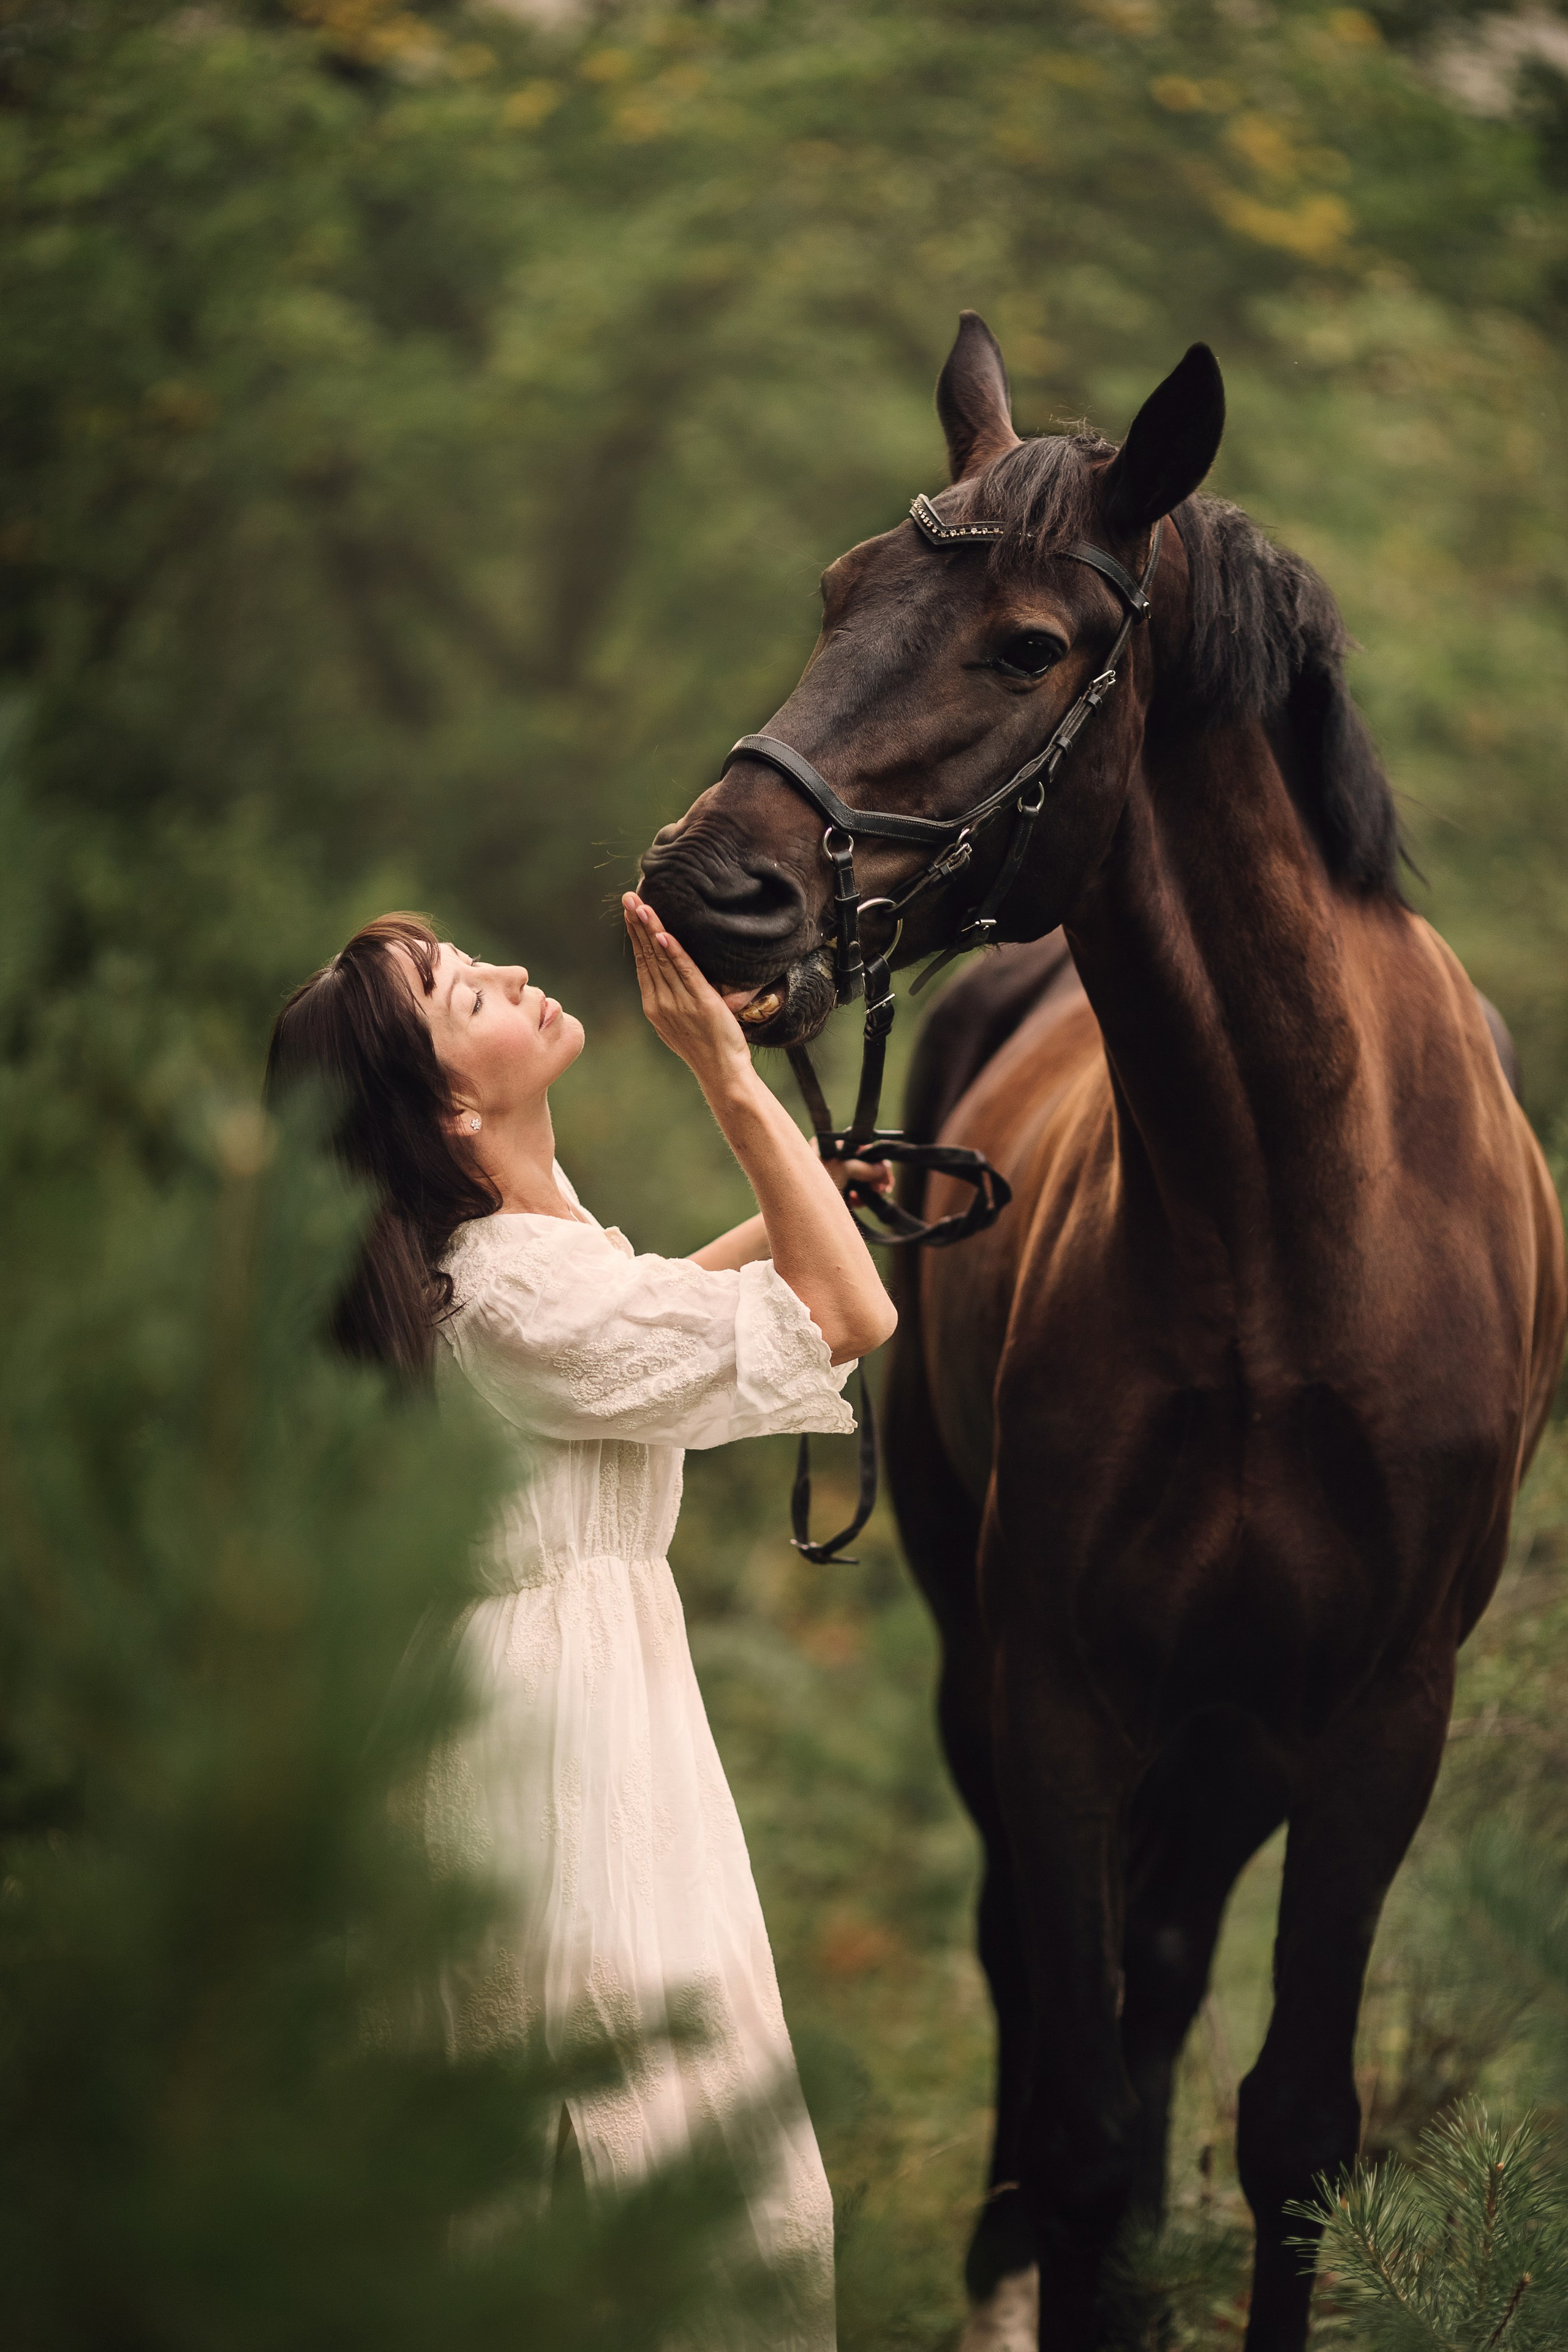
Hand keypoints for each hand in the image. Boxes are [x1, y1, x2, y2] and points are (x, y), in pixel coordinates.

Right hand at [623, 894, 750, 1089]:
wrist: (722, 1072)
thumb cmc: (706, 1046)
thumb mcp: (680, 1022)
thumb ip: (673, 998)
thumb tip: (672, 977)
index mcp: (654, 1006)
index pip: (643, 962)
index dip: (636, 935)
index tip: (631, 912)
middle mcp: (662, 1002)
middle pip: (647, 955)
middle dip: (637, 924)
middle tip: (629, 898)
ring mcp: (680, 1002)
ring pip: (662, 959)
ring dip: (651, 930)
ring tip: (642, 906)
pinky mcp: (701, 1002)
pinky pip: (685, 971)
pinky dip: (675, 953)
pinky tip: (664, 935)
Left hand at [820, 1145, 895, 1201]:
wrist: (798, 1215)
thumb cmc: (813, 1185)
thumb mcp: (842, 1169)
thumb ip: (865, 1166)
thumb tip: (884, 1168)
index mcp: (826, 1145)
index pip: (857, 1145)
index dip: (874, 1156)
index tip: (883, 1170)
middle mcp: (828, 1158)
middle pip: (861, 1162)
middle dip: (875, 1174)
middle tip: (884, 1187)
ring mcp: (830, 1176)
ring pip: (859, 1178)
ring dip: (871, 1187)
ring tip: (876, 1195)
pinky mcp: (832, 1193)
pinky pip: (853, 1191)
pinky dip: (860, 1197)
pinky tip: (858, 1203)